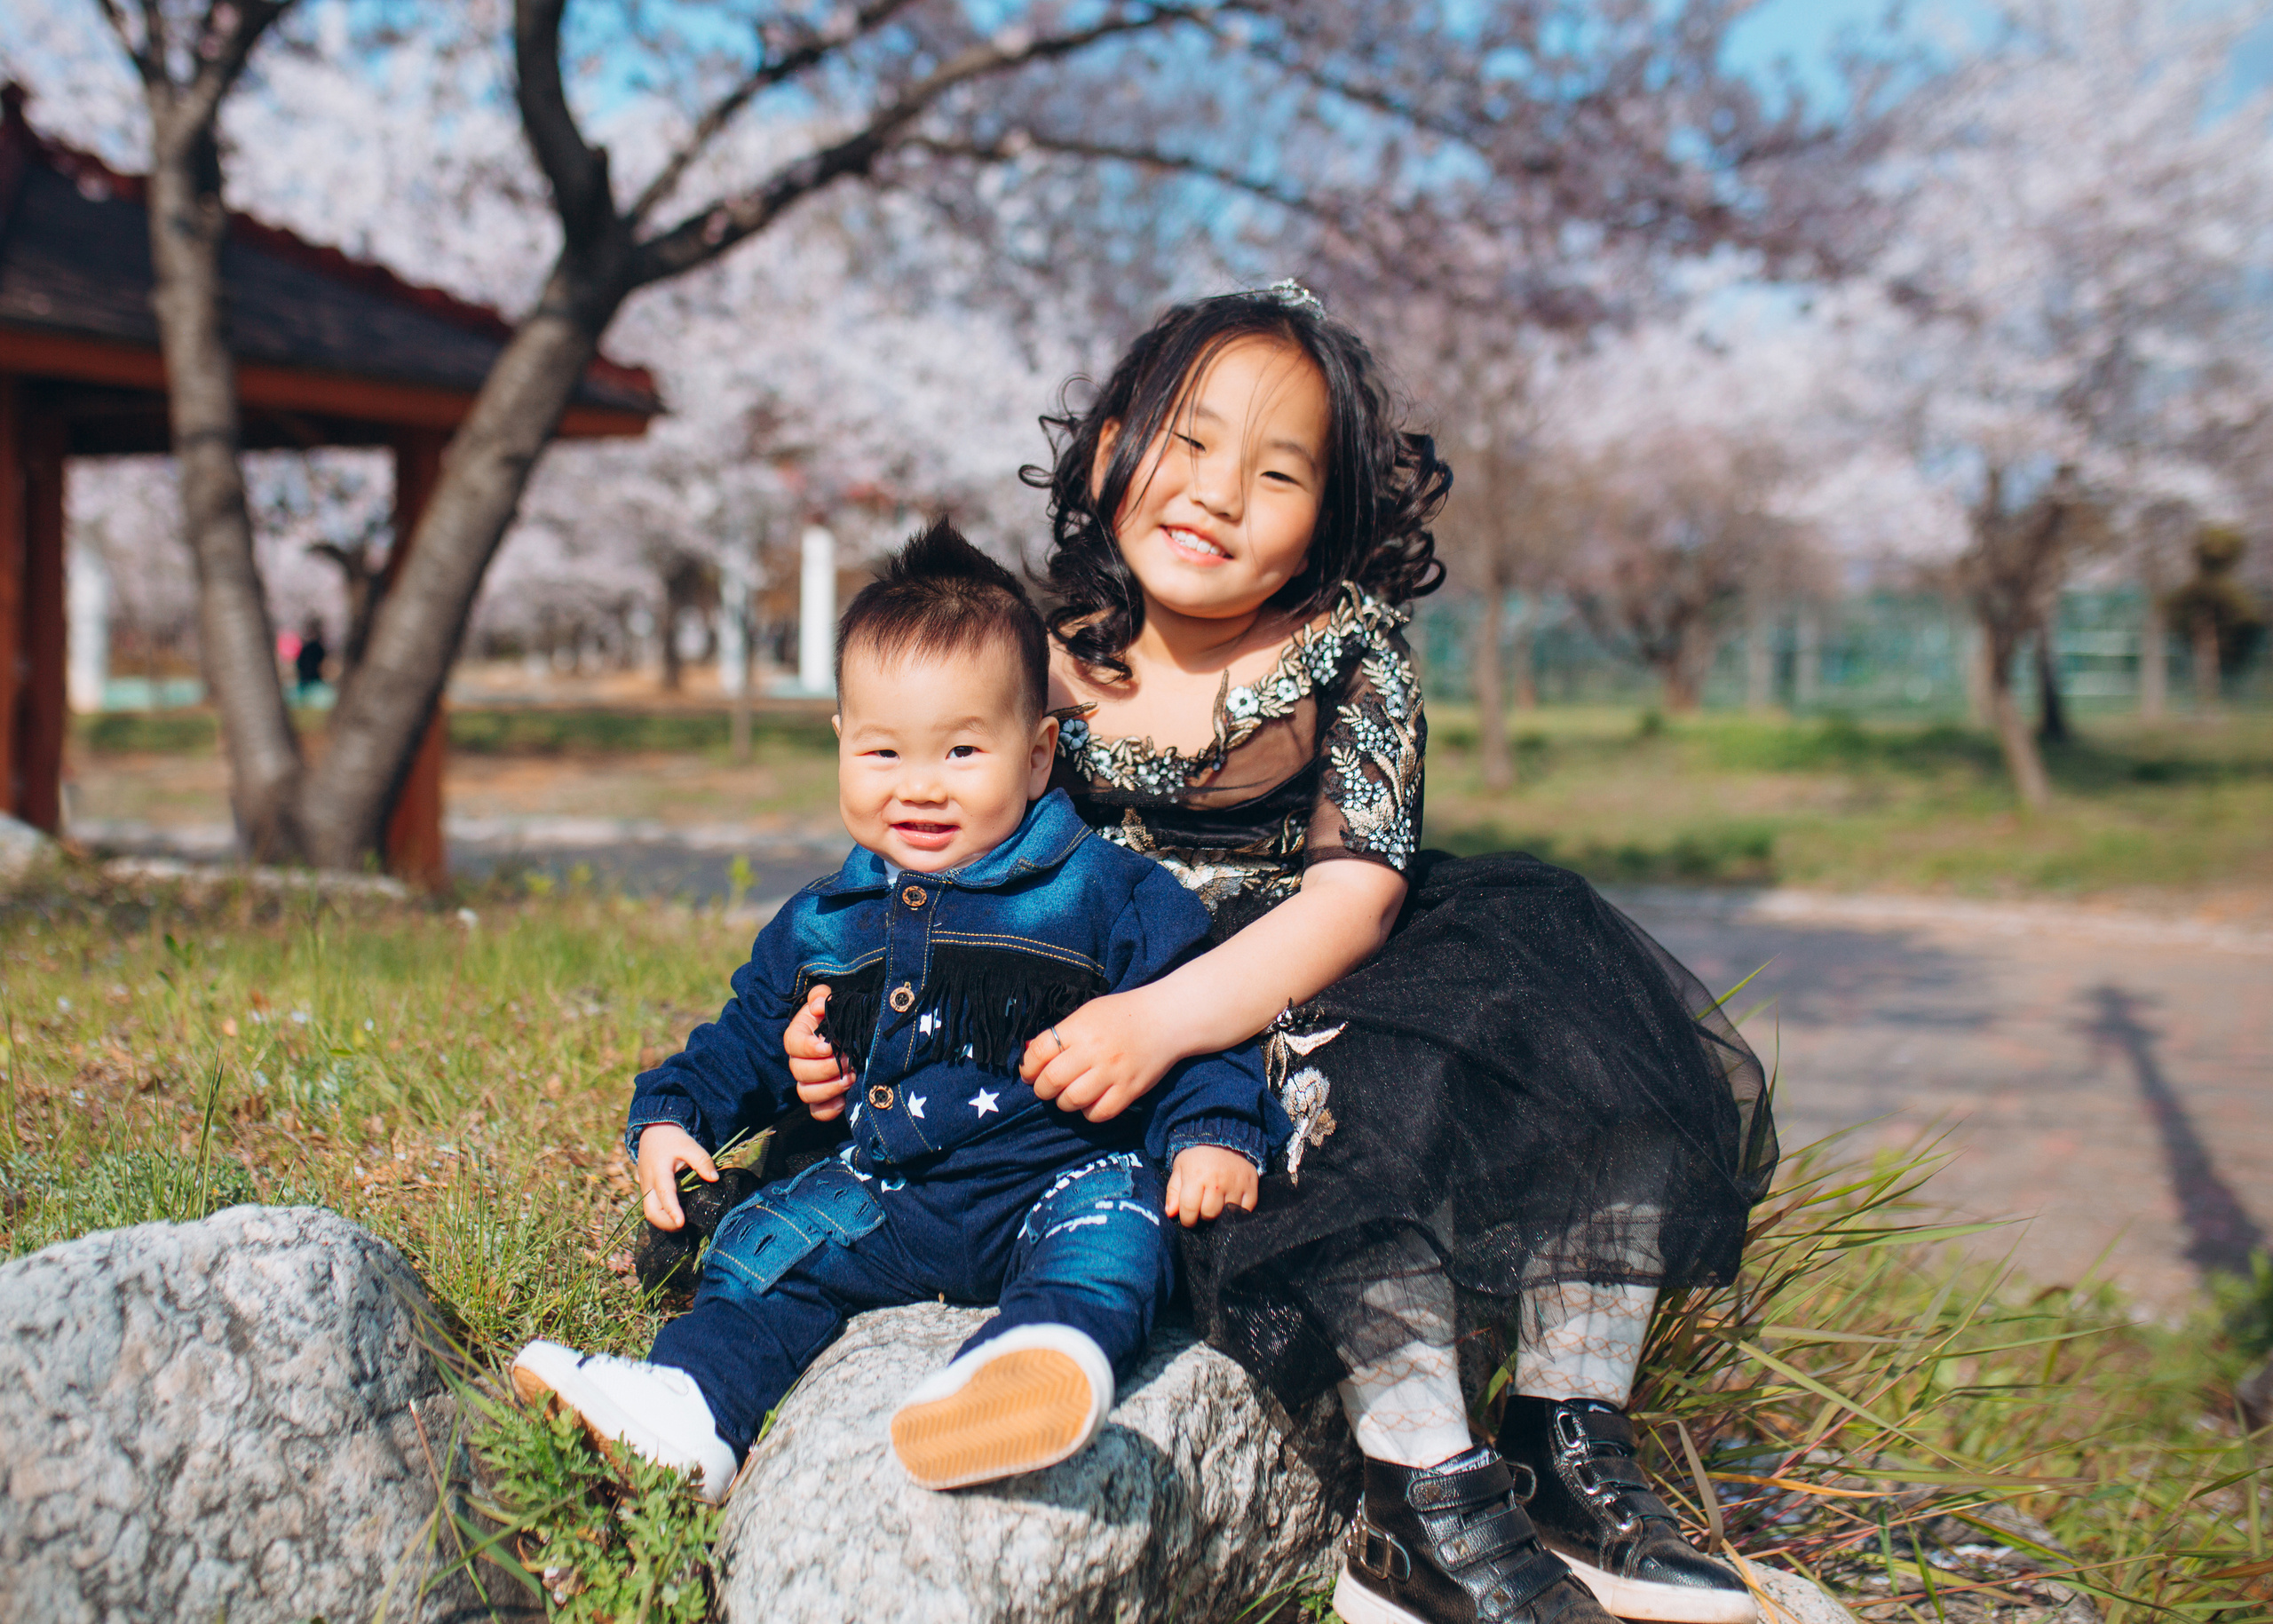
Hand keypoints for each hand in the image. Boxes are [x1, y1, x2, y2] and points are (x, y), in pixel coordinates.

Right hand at [636, 1122, 716, 1230]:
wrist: (652, 1132)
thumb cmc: (672, 1140)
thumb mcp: (688, 1145)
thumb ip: (702, 1161)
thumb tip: (714, 1179)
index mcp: (659, 1171)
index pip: (664, 1194)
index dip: (672, 1210)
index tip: (681, 1223)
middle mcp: (648, 1184)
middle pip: (651, 1211)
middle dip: (666, 1223)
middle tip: (684, 1226)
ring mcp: (646, 1189)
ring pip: (650, 1213)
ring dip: (664, 1221)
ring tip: (683, 1222)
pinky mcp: (648, 1192)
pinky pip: (653, 1208)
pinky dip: (663, 1215)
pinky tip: (677, 1215)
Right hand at [785, 983, 854, 1120]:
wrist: (850, 1032)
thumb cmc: (836, 1014)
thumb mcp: (830, 999)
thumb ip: (821, 996)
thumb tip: (818, 1006)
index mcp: (798, 1036)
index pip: (792, 1044)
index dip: (808, 1048)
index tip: (829, 1046)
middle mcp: (799, 1061)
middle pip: (799, 1071)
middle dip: (825, 1068)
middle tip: (849, 1061)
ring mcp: (809, 1081)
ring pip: (806, 1093)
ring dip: (828, 1089)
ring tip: (851, 1078)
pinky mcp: (821, 1098)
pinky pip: (817, 1111)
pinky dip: (828, 1110)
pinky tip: (843, 1101)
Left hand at [1019, 988, 1183, 1121]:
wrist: (1166, 1019)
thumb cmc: (1122, 1014)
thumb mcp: (1087, 1013)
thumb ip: (1061, 1034)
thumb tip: (1031, 1056)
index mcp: (1080, 1028)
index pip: (1039, 1053)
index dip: (1027, 1067)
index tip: (1029, 1073)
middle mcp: (1094, 1051)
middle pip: (1051, 1080)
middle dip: (1041, 1088)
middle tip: (1046, 1087)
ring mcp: (1112, 1072)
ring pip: (1071, 1100)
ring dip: (1063, 1102)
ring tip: (1069, 1094)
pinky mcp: (1129, 1090)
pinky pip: (1098, 1113)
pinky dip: (1088, 1112)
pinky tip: (1091, 1102)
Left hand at [1165, 1145, 1259, 1227]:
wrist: (1224, 1140)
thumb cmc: (1197, 1158)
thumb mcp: (1179, 1169)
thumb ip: (1173, 1192)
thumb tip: (1170, 1213)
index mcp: (1196, 1176)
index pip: (1189, 1210)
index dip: (1187, 1220)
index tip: (1188, 1218)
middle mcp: (1217, 1181)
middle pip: (1209, 1214)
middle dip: (1203, 1215)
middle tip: (1203, 1206)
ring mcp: (1236, 1184)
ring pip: (1226, 1215)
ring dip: (1220, 1212)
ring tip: (1216, 1201)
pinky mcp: (1251, 1186)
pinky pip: (1245, 1210)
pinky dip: (1238, 1210)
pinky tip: (1231, 1201)